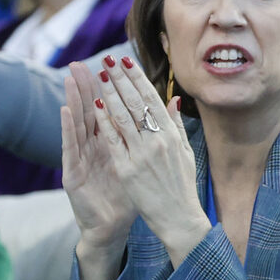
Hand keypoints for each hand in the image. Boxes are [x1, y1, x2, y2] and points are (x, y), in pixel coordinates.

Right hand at [60, 61, 135, 252]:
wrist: (113, 225)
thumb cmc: (131, 196)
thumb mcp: (143, 164)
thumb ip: (152, 137)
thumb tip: (168, 111)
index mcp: (114, 143)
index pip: (112, 110)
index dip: (113, 88)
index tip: (114, 65)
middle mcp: (95, 147)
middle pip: (91, 112)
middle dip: (88, 87)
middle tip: (82, 62)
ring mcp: (82, 158)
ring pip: (77, 124)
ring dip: (73, 100)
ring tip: (71, 77)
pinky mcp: (73, 172)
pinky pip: (70, 147)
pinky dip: (67, 128)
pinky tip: (65, 110)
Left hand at [91, 55, 206, 261]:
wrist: (179, 218)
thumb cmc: (182, 186)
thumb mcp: (185, 153)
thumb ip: (176, 125)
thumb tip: (172, 100)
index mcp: (171, 135)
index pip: (151, 99)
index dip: (136, 78)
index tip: (124, 62)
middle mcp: (158, 141)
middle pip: (135, 103)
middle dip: (119, 79)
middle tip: (105, 61)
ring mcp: (142, 154)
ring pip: (122, 117)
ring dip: (108, 94)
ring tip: (97, 77)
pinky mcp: (128, 169)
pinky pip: (113, 140)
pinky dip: (104, 122)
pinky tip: (95, 106)